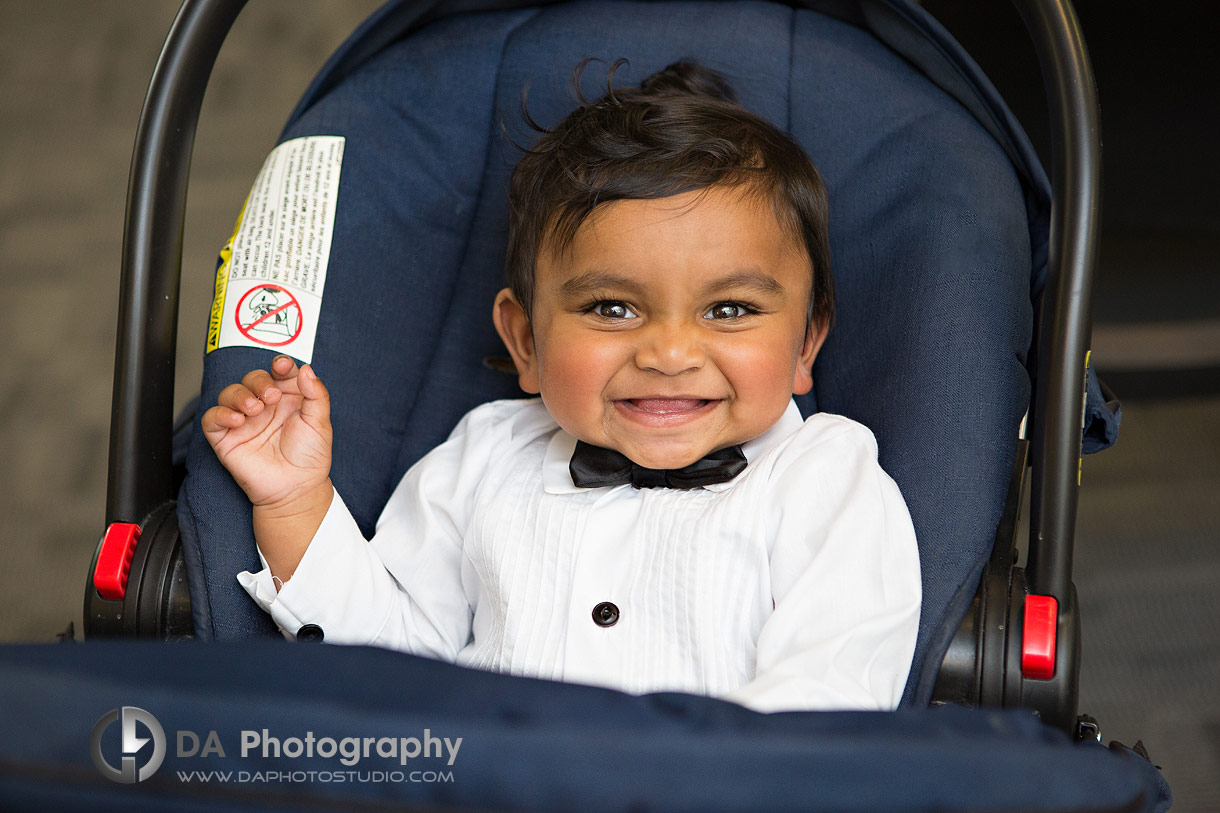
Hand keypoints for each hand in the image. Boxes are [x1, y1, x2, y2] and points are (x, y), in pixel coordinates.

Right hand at [201, 355, 332, 510]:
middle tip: (272, 397)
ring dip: (240, 395)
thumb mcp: (320, 422)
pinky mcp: (226, 437)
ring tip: (255, 409)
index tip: (283, 366)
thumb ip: (316, 394)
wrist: (296, 488)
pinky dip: (221, 414)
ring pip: (230, 393)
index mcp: (287, 398)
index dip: (279, 364)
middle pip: (252, 378)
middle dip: (260, 381)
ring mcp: (244, 421)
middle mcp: (264, 406)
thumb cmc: (309, 457)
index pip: (278, 372)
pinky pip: (212, 418)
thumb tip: (307, 369)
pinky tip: (238, 420)